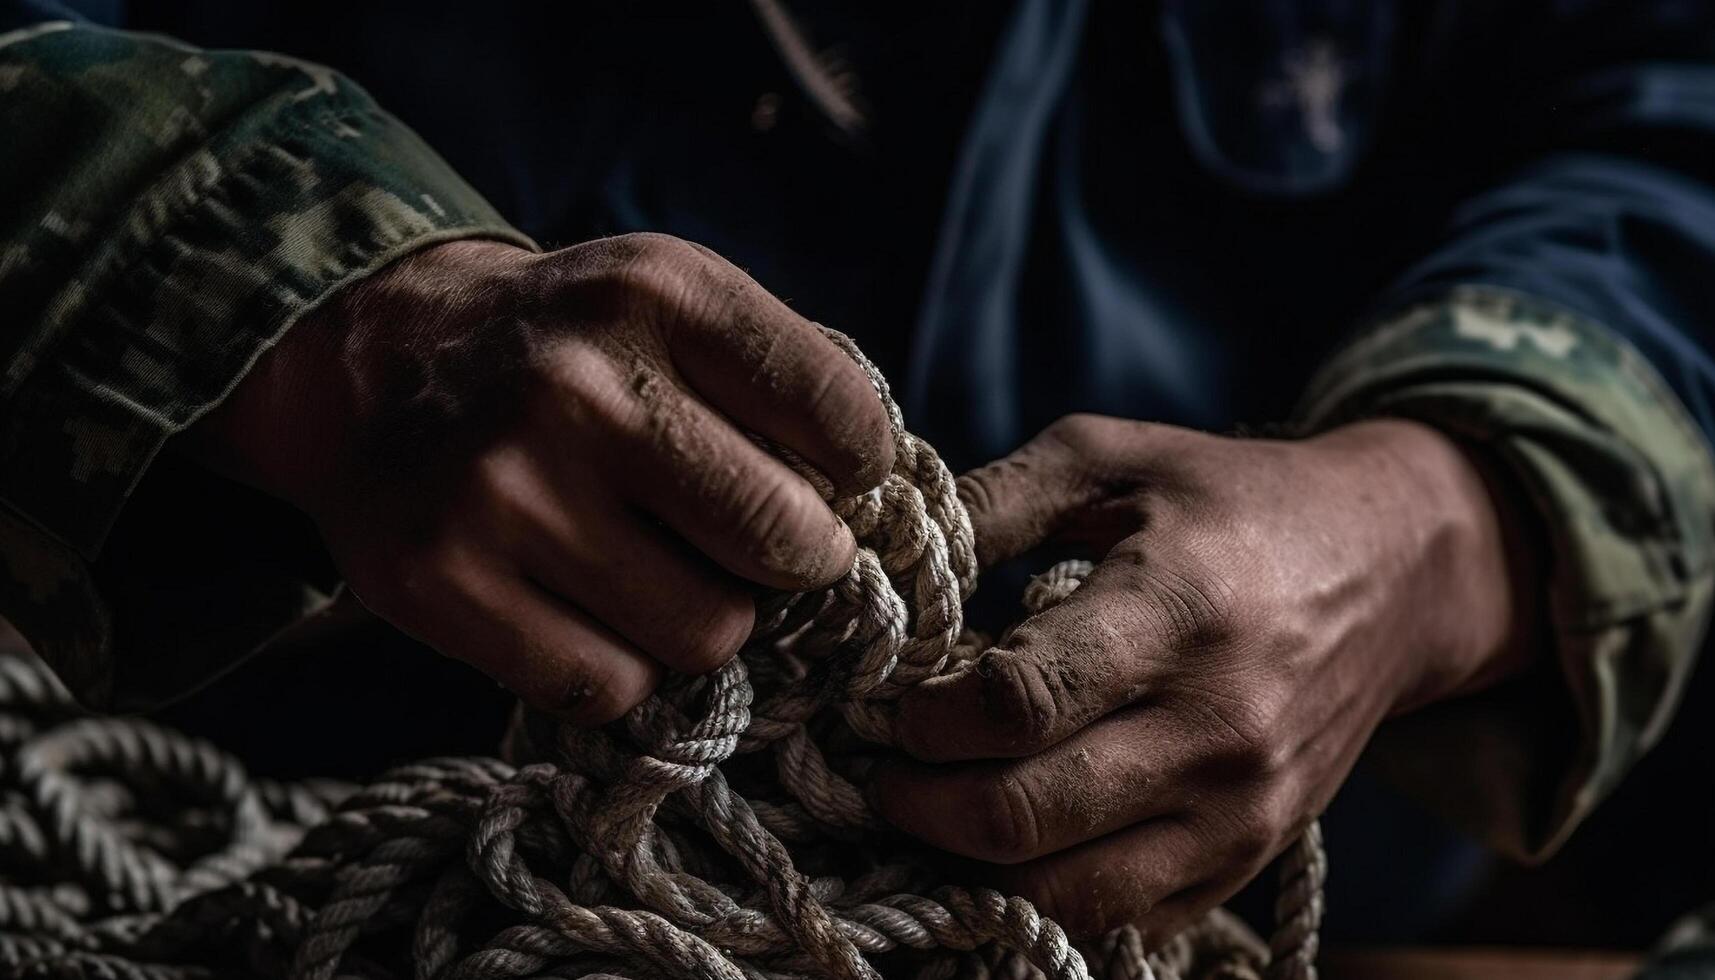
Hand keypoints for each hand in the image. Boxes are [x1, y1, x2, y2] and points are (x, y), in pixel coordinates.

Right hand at [188, 234, 892, 722]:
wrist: (381, 361)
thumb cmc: (571, 347)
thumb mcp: (675, 302)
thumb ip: (786, 379)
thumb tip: (880, 508)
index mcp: (659, 293)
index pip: (845, 419)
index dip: (857, 470)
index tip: (824, 476)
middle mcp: (578, 386)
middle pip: (785, 544)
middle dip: (797, 561)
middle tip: (762, 547)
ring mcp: (502, 489)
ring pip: (707, 633)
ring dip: (706, 619)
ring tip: (658, 568)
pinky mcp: (438, 581)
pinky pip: (609, 687)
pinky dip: (618, 665)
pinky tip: (586, 605)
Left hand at [872, 414, 1537, 937]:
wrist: (1395, 571)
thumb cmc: (1233, 501)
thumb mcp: (1112, 458)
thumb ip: (994, 499)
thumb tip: (882, 560)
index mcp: (1174, 611)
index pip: (1018, 703)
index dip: (925, 719)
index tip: (891, 705)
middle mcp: (1216, 728)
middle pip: (1023, 816)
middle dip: (919, 805)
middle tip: (883, 772)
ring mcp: (1240, 810)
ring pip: (1064, 895)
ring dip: (969, 869)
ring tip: (932, 815)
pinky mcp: (1251, 859)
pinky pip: (1122, 920)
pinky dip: (1044, 900)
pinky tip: (1007, 848)